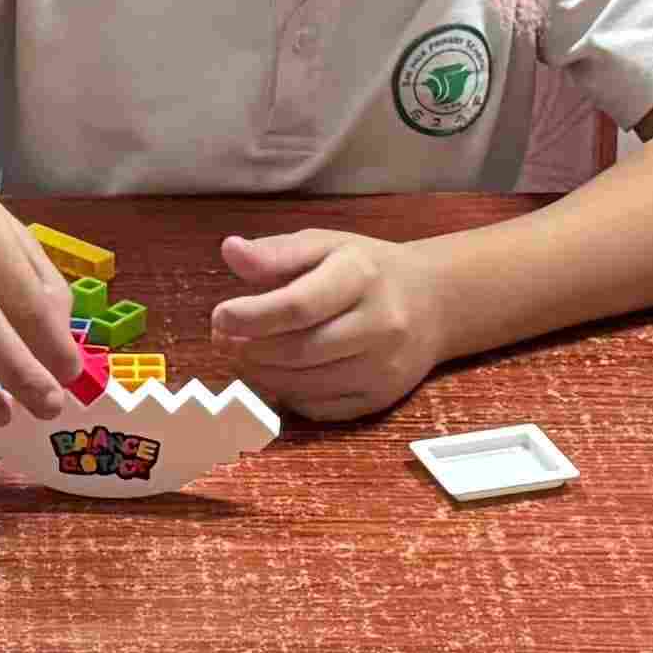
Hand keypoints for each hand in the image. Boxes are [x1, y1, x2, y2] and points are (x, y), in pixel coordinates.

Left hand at [207, 226, 450, 421]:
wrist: (431, 303)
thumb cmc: (365, 270)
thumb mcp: (324, 244)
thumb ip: (276, 252)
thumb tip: (230, 251)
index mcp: (361, 275)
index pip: (299, 305)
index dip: (251, 316)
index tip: (220, 316)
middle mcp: (380, 324)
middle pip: (298, 350)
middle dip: (249, 348)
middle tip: (223, 338)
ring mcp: (384, 367)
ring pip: (304, 385)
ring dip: (261, 374)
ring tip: (244, 353)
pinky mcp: (380, 399)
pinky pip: (318, 408)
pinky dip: (287, 394)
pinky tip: (277, 373)